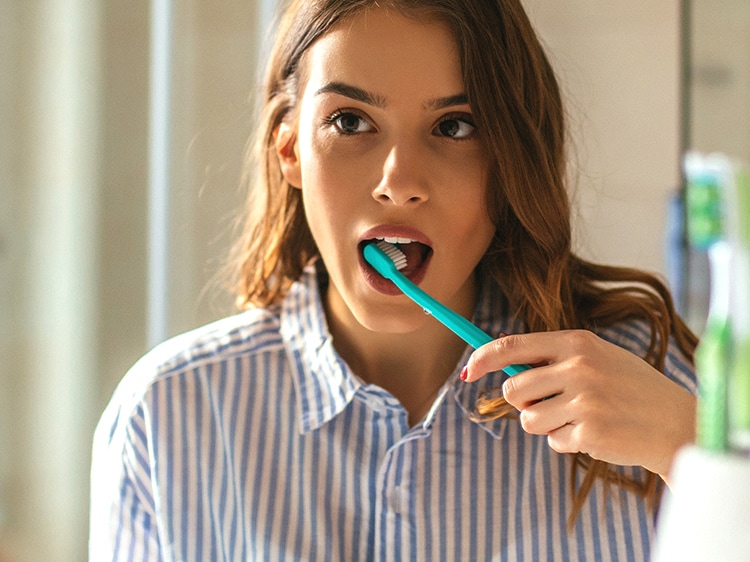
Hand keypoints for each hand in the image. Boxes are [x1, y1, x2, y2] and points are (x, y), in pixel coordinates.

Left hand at [462, 330, 695, 476]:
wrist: (675, 422)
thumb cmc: (629, 387)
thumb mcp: (597, 356)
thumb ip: (554, 358)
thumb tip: (503, 366)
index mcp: (577, 342)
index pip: (513, 345)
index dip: (483, 357)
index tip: (468, 370)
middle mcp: (578, 368)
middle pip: (513, 389)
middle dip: (522, 401)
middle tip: (549, 402)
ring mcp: (584, 401)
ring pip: (528, 419)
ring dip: (544, 424)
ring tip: (577, 418)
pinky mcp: (589, 433)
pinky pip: (552, 441)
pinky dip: (566, 441)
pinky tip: (594, 433)